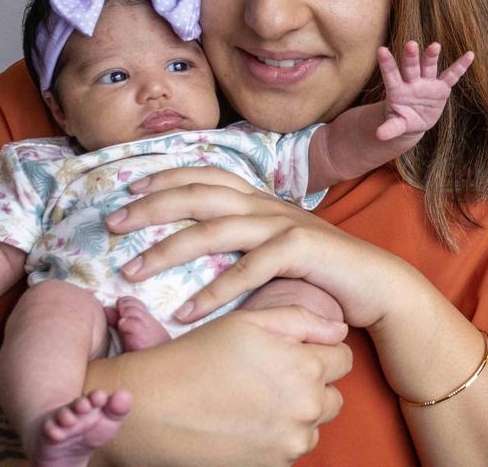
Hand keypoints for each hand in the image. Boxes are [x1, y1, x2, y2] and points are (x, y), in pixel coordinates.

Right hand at [104, 306, 350, 465]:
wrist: (154, 409)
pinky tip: (245, 422)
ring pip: (313, 424)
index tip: (290, 352)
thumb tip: (340, 329)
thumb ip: (302, 320)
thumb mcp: (249, 322)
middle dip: (310, 384)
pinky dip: (276, 437)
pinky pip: (291, 448)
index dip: (319, 351)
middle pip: (332, 395)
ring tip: (254, 400)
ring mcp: (291, 443)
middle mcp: (307, 408)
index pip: (343, 358)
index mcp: (306, 367)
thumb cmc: (198, 357)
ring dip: (295, 413)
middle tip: (269, 376)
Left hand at [107, 167, 424, 328]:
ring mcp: (284, 224)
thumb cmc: (320, 271)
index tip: (127, 189)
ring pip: (214, 229)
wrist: (377, 284)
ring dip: (166, 250)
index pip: (204, 175)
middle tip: (110, 225)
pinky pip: (249, 268)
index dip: (164, 176)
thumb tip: (194, 242)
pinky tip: (186, 311)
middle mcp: (266, 204)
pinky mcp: (301, 251)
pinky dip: (214, 291)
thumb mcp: (275, 245)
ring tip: (130, 273)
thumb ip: (241, 238)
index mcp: (258, 198)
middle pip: (198, 194)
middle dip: (149, 206)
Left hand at [375, 41, 473, 140]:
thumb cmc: (401, 119)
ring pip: (428, 67)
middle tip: (411, 44)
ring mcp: (427, 83)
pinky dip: (460, 66)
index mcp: (397, 89)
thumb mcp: (396, 124)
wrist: (414, 120)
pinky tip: (470, 55)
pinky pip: (452, 76)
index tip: (381, 50)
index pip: (391, 75)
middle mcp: (411, 81)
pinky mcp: (441, 87)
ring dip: (431, 57)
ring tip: (434, 46)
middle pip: (410, 67)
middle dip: (411, 57)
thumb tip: (379, 135)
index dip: (386, 64)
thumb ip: (390, 128)